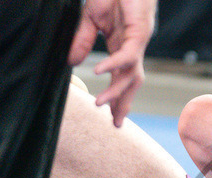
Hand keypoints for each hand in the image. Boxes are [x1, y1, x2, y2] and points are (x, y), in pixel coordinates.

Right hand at [68, 0, 156, 126]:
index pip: (121, 77)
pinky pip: (126, 54)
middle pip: (131, 83)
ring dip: (117, 91)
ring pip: (131, 74)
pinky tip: (99, 72)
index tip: (112, 116)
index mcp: (122, 47)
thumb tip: (72, 64)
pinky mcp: (138, 32)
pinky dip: (113, 64)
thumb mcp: (91, 20)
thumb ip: (82, 41)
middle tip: (116, 123)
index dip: (117, 96)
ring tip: (101, 104)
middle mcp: (132, 48)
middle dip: (124, 103)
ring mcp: (137, 42)